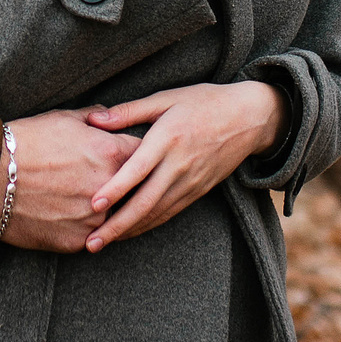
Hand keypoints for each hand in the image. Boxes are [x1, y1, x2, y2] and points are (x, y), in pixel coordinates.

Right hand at [0, 109, 141, 252]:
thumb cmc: (26, 142)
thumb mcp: (64, 118)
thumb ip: (95, 119)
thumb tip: (108, 118)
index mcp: (112, 153)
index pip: (146, 155)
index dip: (141, 155)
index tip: (136, 156)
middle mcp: (110, 188)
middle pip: (138, 190)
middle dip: (132, 186)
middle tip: (120, 182)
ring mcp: (94, 219)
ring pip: (116, 217)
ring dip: (110, 210)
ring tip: (91, 202)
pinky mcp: (77, 241)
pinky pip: (92, 236)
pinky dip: (86, 228)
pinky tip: (72, 217)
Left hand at [79, 81, 285, 250]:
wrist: (250, 118)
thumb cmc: (204, 102)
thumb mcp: (167, 98)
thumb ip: (129, 111)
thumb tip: (92, 120)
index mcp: (168, 138)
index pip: (138, 169)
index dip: (116, 188)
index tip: (93, 204)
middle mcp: (179, 165)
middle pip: (145, 202)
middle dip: (117, 225)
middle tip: (91, 243)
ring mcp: (190, 182)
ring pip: (157, 213)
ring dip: (129, 231)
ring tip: (102, 243)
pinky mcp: (198, 191)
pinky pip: (169, 213)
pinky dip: (147, 225)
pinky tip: (129, 232)